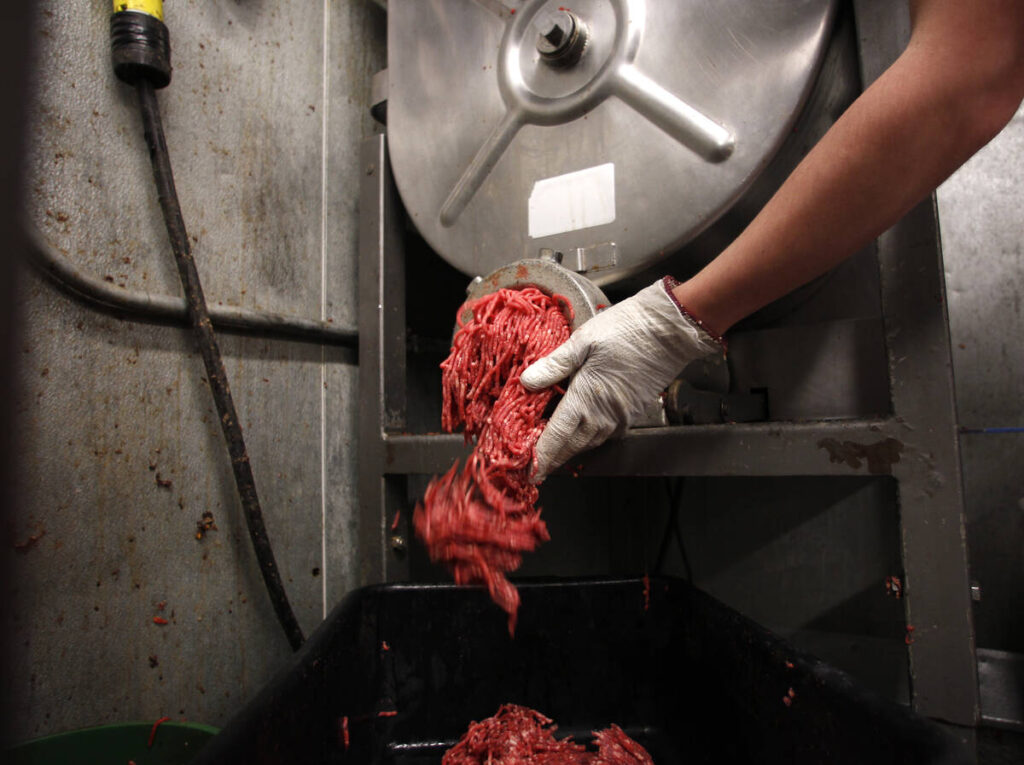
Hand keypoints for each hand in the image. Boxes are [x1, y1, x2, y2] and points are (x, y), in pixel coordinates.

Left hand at [520, 278, 722, 480]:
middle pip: (571, 447)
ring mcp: (619, 418)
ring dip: (569, 452)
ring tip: (552, 454)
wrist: (669, 332)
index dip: (541, 457)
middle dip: (552, 461)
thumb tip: (526, 381)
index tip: (529, 474)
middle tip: (534, 470)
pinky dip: (587, 440)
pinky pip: (605, 435)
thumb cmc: (625, 331)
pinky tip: (579, 434)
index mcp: (585, 399)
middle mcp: (602, 416)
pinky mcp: (631, 414)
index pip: (556, 437)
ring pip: (588, 444)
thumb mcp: (583, 341)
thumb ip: (555, 365)